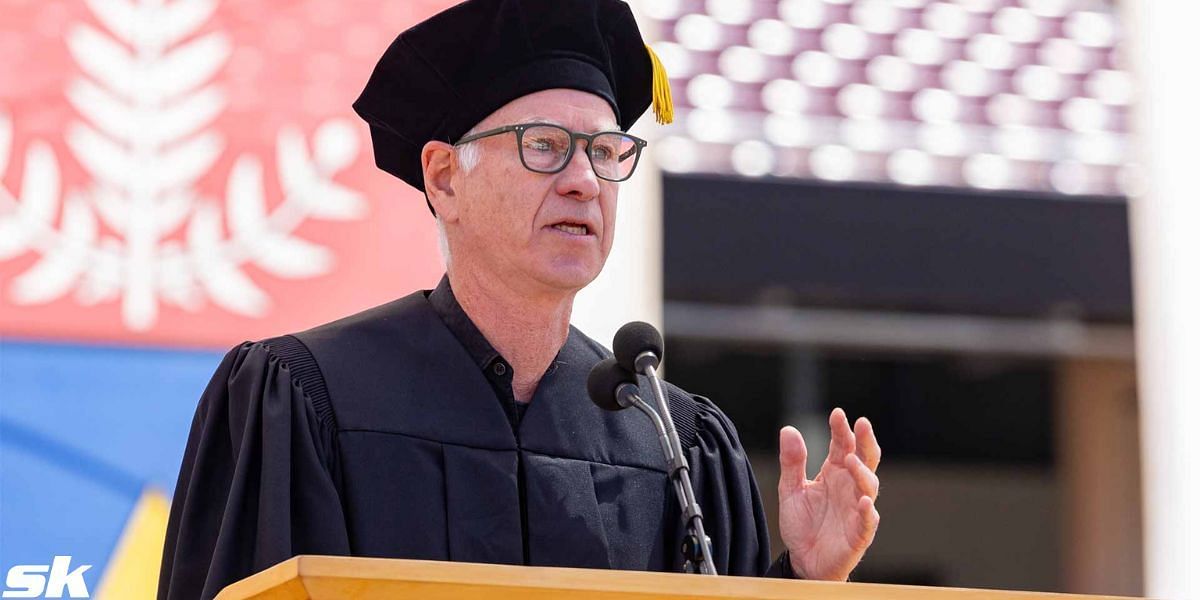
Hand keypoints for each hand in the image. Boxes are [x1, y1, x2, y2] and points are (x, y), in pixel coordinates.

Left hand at [777, 408, 880, 580]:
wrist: (803, 561)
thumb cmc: (802, 525)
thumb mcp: (790, 490)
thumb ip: (792, 462)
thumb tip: (789, 429)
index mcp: (834, 473)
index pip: (842, 445)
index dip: (841, 429)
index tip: (837, 414)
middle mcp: (849, 487)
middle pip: (865, 459)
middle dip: (865, 441)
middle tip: (862, 424)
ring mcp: (856, 509)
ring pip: (869, 485)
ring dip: (862, 472)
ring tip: (850, 460)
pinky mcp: (859, 533)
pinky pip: (867, 520)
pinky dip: (866, 510)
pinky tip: (862, 500)